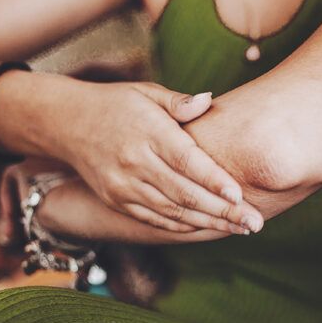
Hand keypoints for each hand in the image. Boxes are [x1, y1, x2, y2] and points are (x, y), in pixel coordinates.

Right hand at [47, 80, 263, 233]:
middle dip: (223, 212)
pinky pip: (155, 219)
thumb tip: (209, 100)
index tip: (240, 195)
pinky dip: (183, 226)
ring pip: (172, 211)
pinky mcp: (116, 200)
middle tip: (255, 223)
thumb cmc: (116, 104)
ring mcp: (123, 186)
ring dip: (208, 223)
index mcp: (147, 133)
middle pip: (184, 193)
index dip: (214, 180)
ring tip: (241, 230)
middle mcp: (134, 163)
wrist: (66, 123)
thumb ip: (179, 102)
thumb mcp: (146, 93)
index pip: (186, 161)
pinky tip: (209, 229)